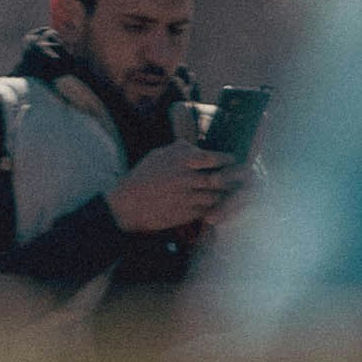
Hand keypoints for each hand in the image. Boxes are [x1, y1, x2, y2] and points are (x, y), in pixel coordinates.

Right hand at [106, 153, 234, 234]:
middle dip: (229, 179)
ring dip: (221, 195)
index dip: (226, 160)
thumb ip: (179, 150)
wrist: (126, 205)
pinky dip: (211, 208)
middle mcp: (186, 177)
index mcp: (181, 160)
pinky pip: (206, 210)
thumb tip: (194, 147)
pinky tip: (211, 205)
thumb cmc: (141, 177)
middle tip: (234, 179)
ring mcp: (186, 197)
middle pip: (219, 179)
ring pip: (215, 196)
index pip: (214, 158)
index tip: (231, 160)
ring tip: (224, 193)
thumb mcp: (158, 155)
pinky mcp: (185, 214)